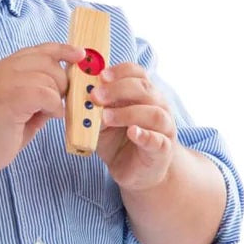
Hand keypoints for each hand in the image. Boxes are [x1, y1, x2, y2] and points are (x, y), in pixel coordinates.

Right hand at [0, 42, 85, 176]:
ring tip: (49, 113)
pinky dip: (53, 106)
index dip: (62, 50)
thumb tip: (65, 91)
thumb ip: (39, 94)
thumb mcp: (21, 108)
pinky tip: (49, 117)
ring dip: (57, 97)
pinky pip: (46, 94)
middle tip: (58, 103)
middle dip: (62, 82)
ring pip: (50, 78)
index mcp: (4, 68)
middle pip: (49, 62)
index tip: (80, 55)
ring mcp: (6, 81)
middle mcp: (4, 69)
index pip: (39, 49)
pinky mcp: (11, 97)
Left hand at [91, 63, 178, 190]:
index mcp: (144, 94)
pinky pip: (157, 140)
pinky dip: (144, 135)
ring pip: (153, 113)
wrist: (136, 171)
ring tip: (106, 117)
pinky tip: (132, 132)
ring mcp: (163, 128)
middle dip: (118, 89)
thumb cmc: (119, 141)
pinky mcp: (162, 149)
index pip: (137, 73)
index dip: (119, 71)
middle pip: (144, 88)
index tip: (100, 75)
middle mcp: (158, 106)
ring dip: (127, 112)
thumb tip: (79, 95)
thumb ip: (95, 107)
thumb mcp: (102, 120)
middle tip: (95, 96)